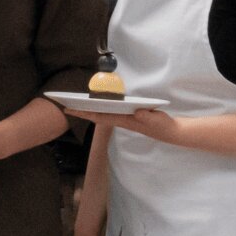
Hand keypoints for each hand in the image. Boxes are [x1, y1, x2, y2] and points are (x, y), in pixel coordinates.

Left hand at [64, 106, 181, 143]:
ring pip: (102, 114)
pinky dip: (101, 108)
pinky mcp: (129, 116)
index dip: (84, 113)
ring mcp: (124, 119)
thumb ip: (147, 116)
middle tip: (65, 105)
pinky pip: (110, 112)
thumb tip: (137, 112)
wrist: (169, 132)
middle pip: (97, 115)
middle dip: (81, 111)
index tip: (70, 110)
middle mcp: (120, 120)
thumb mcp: (156, 120)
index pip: (100, 117)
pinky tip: (96, 105)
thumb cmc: (161, 126)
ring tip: (76, 104)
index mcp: (124, 121)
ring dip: (90, 110)